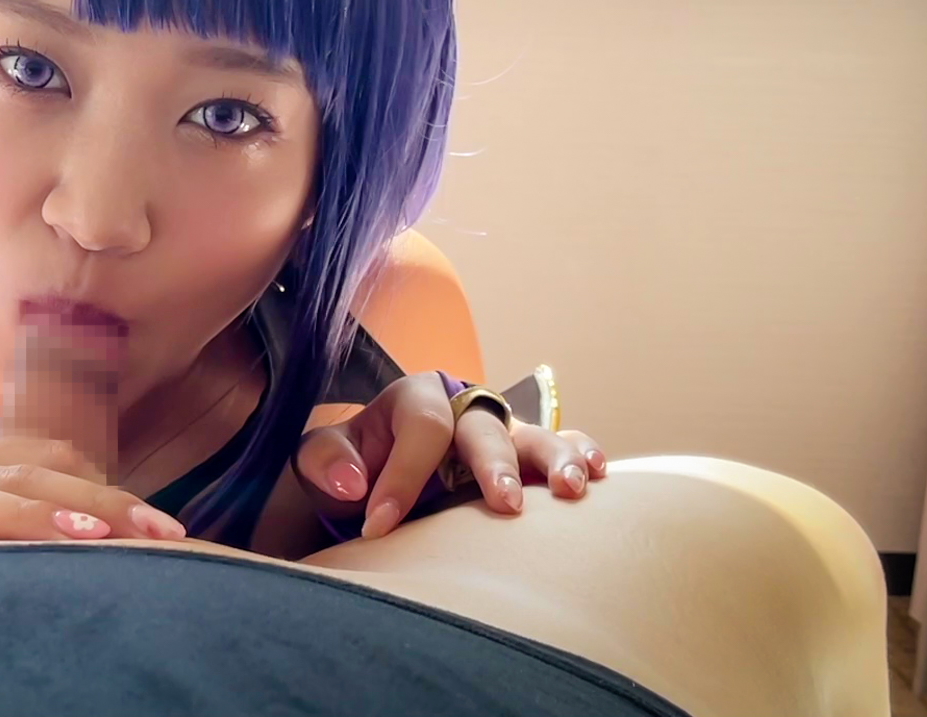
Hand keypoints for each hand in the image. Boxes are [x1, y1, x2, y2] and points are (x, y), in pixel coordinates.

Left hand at [292, 372, 607, 539]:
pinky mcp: (528, 457)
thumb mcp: (325, 459)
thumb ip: (326, 460)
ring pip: (535, 436)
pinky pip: (565, 445)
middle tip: (504, 504)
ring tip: (572, 489)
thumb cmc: (355, 466)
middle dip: (494, 464)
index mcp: (416, 400)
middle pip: (484, 428)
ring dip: (556, 460)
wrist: (382, 476)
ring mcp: (503, 433)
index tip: (379, 526)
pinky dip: (584, 456)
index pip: (421, 429)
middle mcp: (465, 409)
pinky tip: (601, 476)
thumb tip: (352, 482)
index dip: (402, 476)